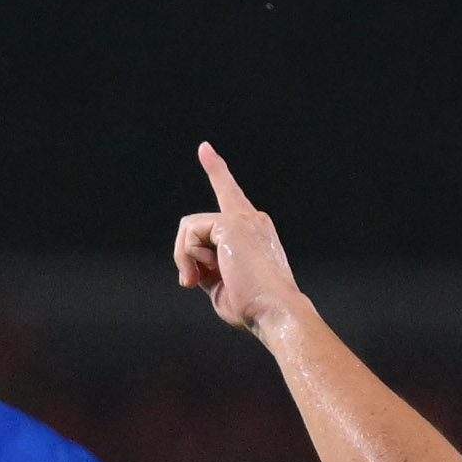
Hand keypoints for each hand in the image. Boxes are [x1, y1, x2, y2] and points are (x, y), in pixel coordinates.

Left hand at [170, 142, 310, 339]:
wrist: (275, 312)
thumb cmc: (254, 309)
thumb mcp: (224, 286)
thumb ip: (207, 268)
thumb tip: (188, 270)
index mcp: (255, 232)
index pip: (230, 196)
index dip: (216, 171)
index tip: (204, 149)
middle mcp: (252, 220)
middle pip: (198, 222)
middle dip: (185, 252)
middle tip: (190, 282)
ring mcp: (242, 219)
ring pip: (190, 228)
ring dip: (186, 257)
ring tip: (198, 281)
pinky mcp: (230, 223)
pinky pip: (191, 231)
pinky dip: (187, 254)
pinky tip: (203, 273)